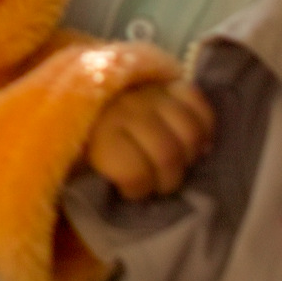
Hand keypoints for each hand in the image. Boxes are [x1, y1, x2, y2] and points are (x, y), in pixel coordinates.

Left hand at [85, 79, 213, 198]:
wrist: (84, 93)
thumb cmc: (84, 141)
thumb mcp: (78, 164)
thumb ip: (95, 181)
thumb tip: (119, 198)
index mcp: (101, 134)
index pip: (135, 173)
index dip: (138, 189)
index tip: (129, 190)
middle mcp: (128, 109)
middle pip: (169, 155)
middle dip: (168, 179)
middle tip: (160, 183)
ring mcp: (152, 93)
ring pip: (190, 132)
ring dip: (189, 155)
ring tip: (179, 162)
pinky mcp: (170, 82)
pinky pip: (199, 104)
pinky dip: (203, 126)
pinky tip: (194, 141)